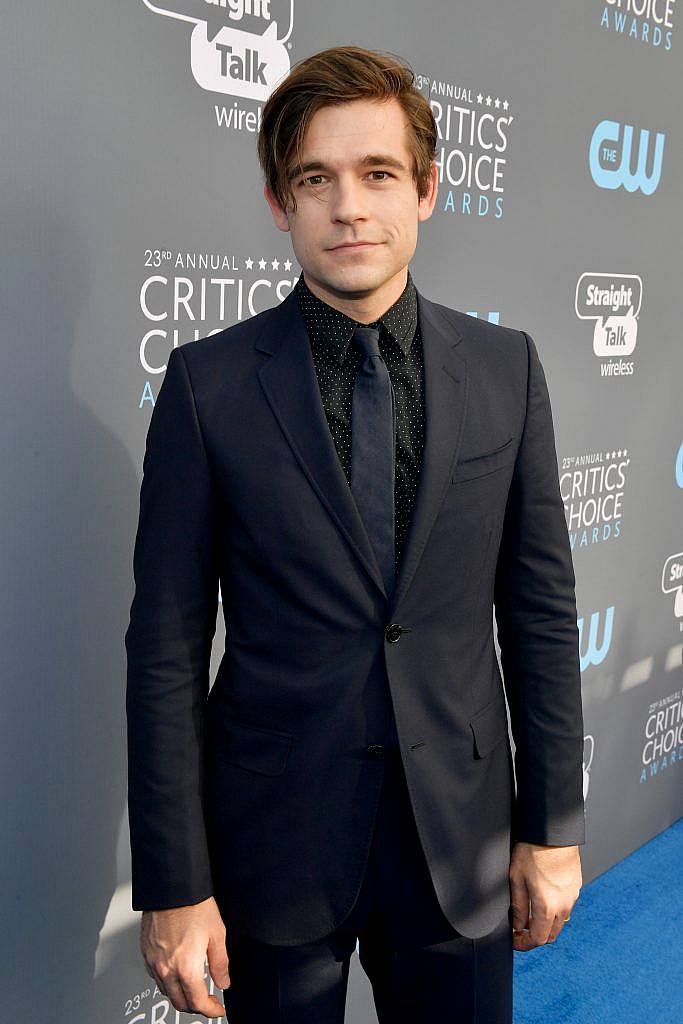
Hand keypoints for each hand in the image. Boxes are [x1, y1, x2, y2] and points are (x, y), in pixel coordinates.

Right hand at [140, 895, 229, 1015]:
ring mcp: (153, 961)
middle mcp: (166, 969)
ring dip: (180, 995)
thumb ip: (221, 963)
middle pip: (179, 1003)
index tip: (218, 1009)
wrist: (172, 887)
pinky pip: (155, 977)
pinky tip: (176, 973)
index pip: (197, 1002)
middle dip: (195, 1007)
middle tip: (207, 1001)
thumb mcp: (217, 934)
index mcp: (186, 967)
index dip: (211, 1010)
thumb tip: (223, 982)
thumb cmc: (193, 905)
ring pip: (166, 992)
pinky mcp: (146, 952)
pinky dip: (167, 982)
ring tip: (193, 987)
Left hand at [509, 841, 581, 950]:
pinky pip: (566, 907)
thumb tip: (517, 925)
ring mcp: (572, 897)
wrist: (552, 832)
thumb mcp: (516, 879)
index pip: (538, 939)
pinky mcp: (577, 887)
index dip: (525, 944)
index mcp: (547, 906)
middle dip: (535, 936)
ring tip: (531, 912)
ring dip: (546, 924)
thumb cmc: (532, 851)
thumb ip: (518, 906)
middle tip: (521, 928)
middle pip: (551, 934)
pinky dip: (555, 911)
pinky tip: (544, 898)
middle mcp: (563, 905)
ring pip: (560, 922)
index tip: (516, 940)